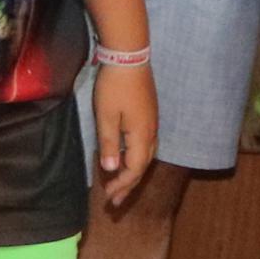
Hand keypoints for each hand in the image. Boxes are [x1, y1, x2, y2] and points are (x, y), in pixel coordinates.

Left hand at [95, 57, 156, 208]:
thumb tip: (111, 168)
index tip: (109, 196)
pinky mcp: (149, 113)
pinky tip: (127, 156)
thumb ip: (110, 144)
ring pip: (146, 155)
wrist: (129, 57)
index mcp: (142, 135)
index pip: (134, 168)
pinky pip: (146, 144)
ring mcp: (153, 122)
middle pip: (143, 165)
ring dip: (133, 171)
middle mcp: (152, 132)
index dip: (123, 184)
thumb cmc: (114, 87)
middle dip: (129, 184)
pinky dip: (136, 157)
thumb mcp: (106, 117)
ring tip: (121, 183)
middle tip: (116, 200)